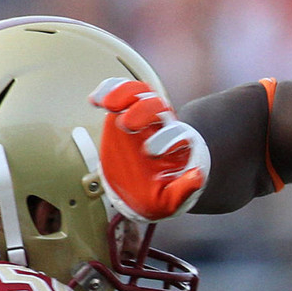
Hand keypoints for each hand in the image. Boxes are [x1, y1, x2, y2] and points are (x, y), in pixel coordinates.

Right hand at [90, 78, 209, 221]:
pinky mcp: (122, 112)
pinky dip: (107, 90)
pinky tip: (94, 100)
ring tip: (108, 103)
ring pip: (139, 94)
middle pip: (158, 107)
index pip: (175, 134)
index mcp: (175, 146)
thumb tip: (197, 177)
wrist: (139, 186)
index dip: (166, 139)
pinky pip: (118, 93)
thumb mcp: (168, 199)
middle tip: (127, 124)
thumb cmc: (155, 193)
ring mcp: (141, 116)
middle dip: (143, 112)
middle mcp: (160, 126)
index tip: (150, 152)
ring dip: (124, 94)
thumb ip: (182, 191)